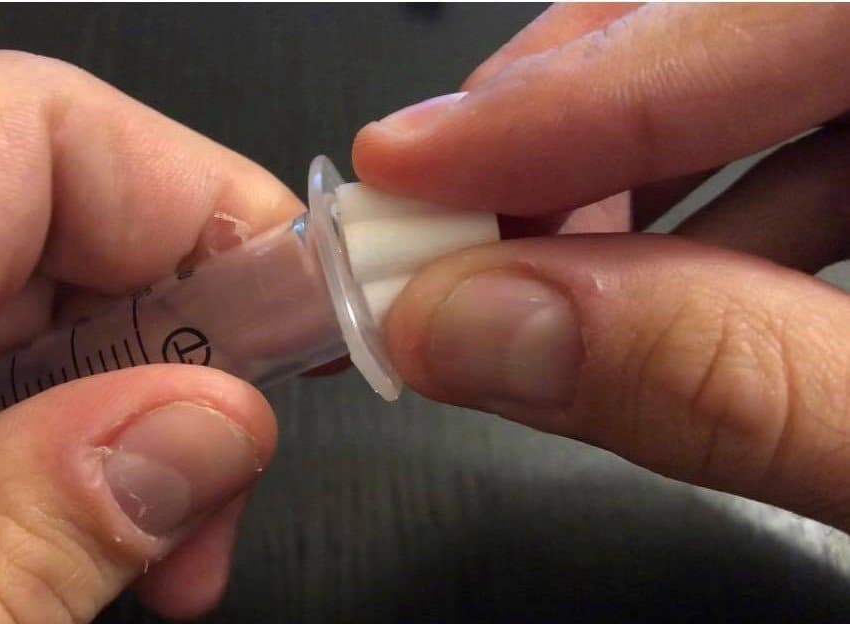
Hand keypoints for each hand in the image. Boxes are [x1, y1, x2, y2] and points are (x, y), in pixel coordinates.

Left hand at [0, 51, 298, 622]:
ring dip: (80, 403)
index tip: (291, 320)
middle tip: (216, 485)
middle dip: (154, 333)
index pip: (14, 131)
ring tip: (137, 550)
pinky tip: (25, 538)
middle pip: (2, 205)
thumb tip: (201, 425)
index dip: (190, 201)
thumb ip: (19, 553)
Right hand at [354, 4, 849, 529]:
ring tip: (513, 273)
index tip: (411, 166)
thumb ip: (731, 385)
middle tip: (438, 221)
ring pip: (748, 86)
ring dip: (618, 184)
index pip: (777, 6)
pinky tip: (645, 298)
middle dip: (567, 119)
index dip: (573, 84)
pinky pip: (795, 154)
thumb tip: (486, 330)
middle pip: (733, 17)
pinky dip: (701, 227)